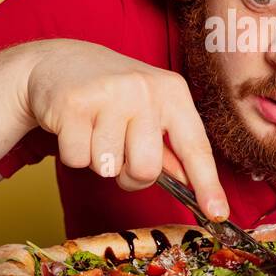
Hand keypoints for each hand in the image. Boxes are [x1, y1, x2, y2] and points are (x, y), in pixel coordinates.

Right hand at [24, 41, 228, 218]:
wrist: (58, 62)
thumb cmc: (112, 94)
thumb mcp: (150, 110)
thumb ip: (170, 147)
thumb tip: (188, 183)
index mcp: (172, 92)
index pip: (195, 147)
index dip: (207, 184)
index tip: (217, 213)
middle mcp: (145, 89)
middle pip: (145, 170)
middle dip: (129, 174)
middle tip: (119, 152)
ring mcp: (109, 95)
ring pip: (108, 168)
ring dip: (98, 160)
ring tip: (94, 130)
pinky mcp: (74, 104)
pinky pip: (77, 160)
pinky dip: (73, 153)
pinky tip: (74, 127)